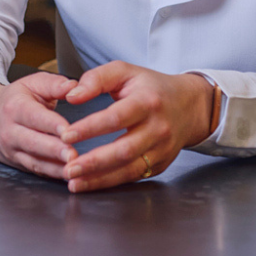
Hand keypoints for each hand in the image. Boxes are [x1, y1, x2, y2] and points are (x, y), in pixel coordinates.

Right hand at [0, 73, 78, 180]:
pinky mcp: (18, 164)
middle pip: (33, 143)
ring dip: (55, 168)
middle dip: (54, 150)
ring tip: (74, 169)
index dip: (51, 124)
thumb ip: (55, 84)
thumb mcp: (32, 84)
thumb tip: (74, 87)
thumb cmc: (14, 99)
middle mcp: (10, 131)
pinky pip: (36, 171)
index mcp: (15, 108)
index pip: (34, 116)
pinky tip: (68, 175)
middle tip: (73, 155)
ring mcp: (12, 150)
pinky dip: (52, 174)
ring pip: (34, 162)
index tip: (68, 130)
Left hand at [57, 62, 215, 192]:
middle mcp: (158, 128)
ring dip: (99, 179)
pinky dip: (110, 182)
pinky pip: (133, 177)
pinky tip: (90, 183)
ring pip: (129, 169)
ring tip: (74, 182)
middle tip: (68, 169)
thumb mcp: (125, 72)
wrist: (189, 106)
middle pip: (124, 150)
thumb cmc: (151, 87)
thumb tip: (71, 96)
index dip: (90, 128)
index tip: (66, 135)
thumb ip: (96, 79)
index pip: (116, 117)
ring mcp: (161, 150)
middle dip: (93, 162)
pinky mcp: (160, 165)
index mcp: (148, 102)